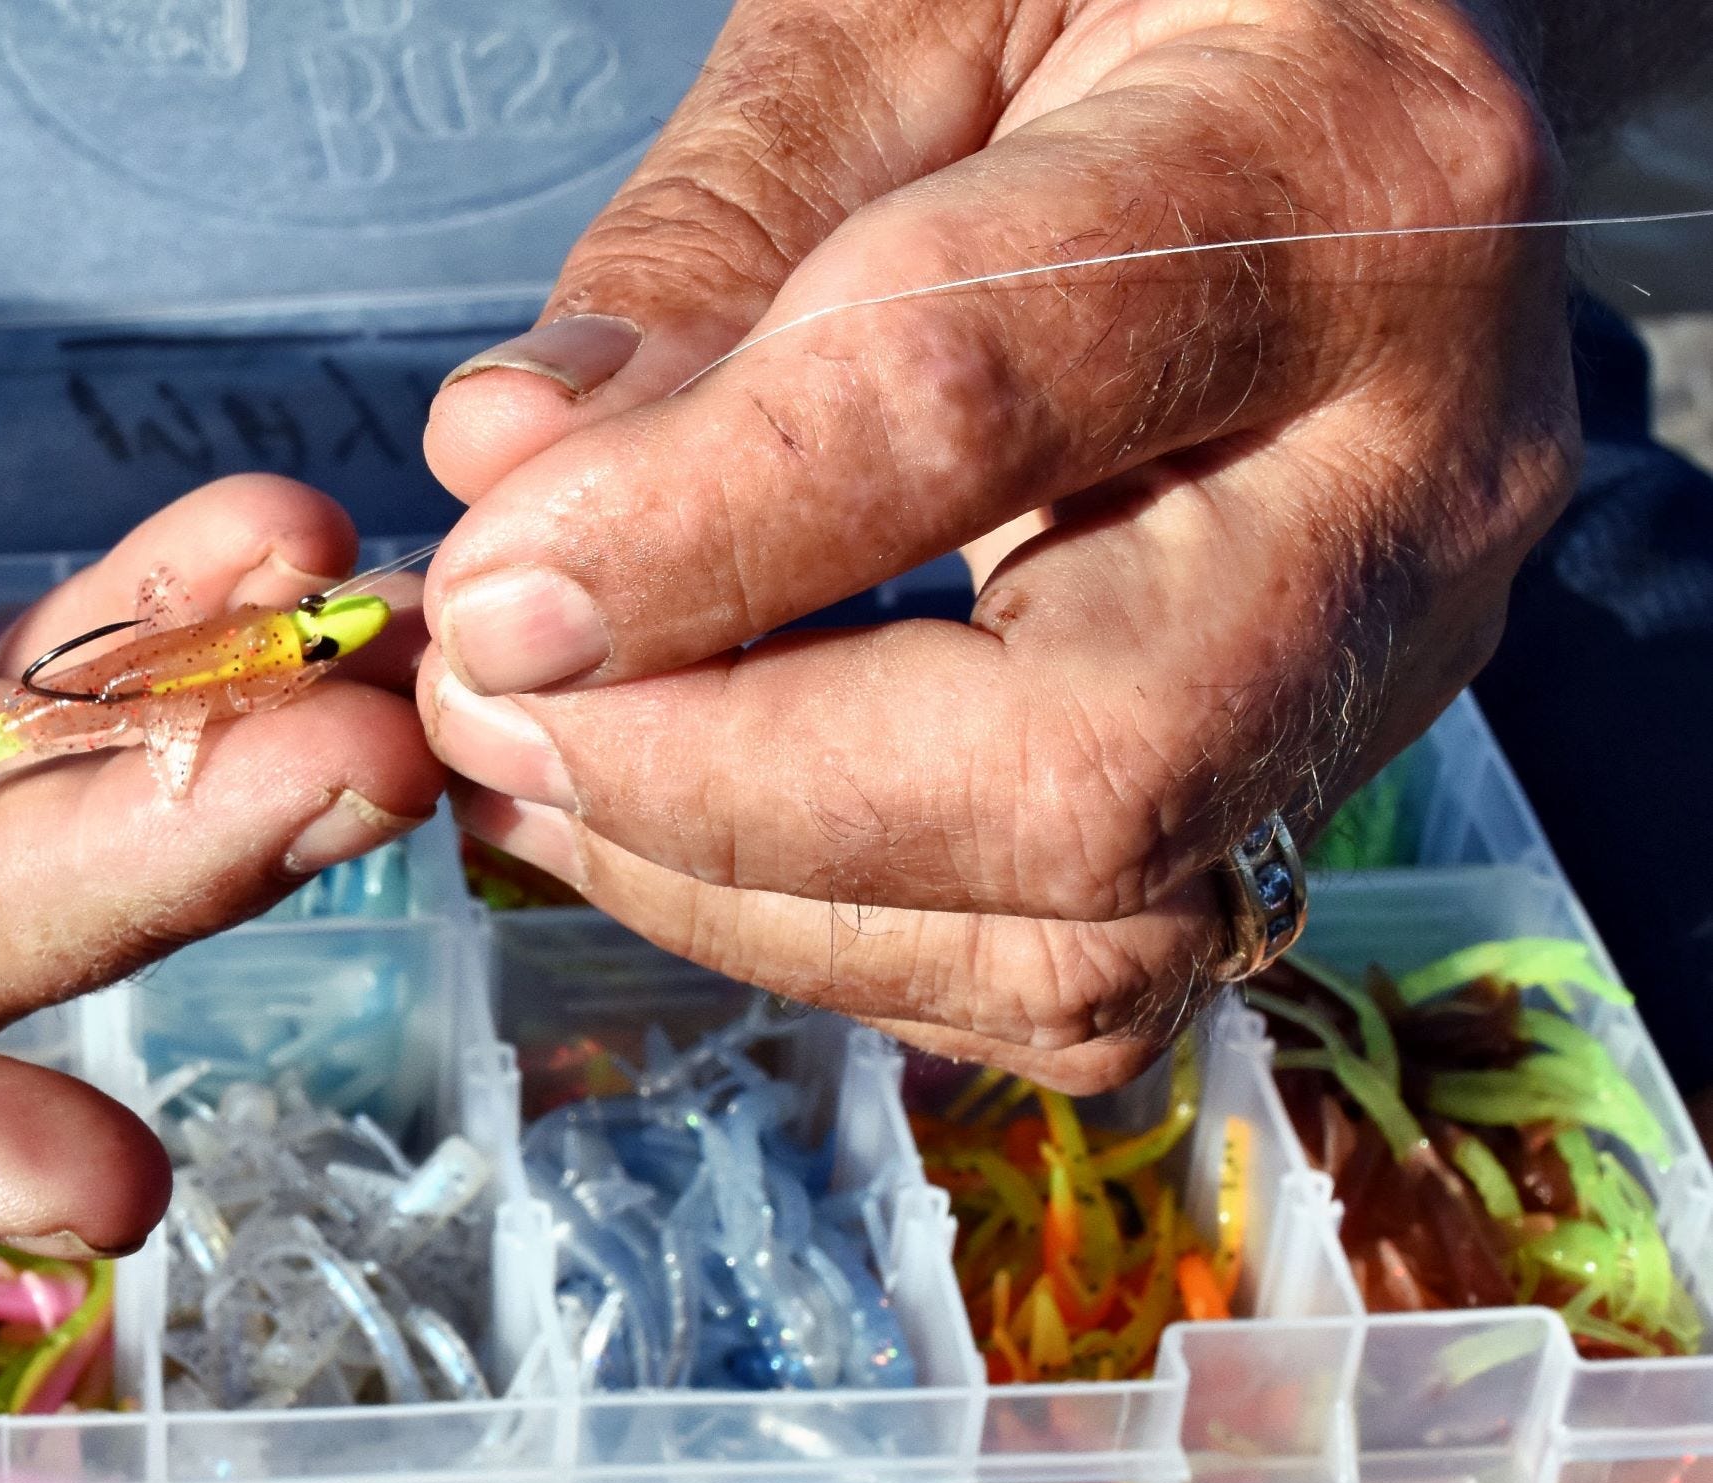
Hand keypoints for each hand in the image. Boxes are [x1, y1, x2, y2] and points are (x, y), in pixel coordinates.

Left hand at [420, 0, 1575, 1090]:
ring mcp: (1384, 661)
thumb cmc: (1114, 5)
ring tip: (538, 769)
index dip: (689, 535)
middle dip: (724, 788)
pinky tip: (670, 818)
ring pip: (1081, 931)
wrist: (1321, 91)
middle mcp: (1412, 471)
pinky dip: (831, 935)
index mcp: (1327, 180)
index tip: (486, 585)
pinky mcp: (1306, 778)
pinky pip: (1074, 970)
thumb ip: (716, 230)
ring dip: (746, 893)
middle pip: (1083, 770)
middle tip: (493, 711)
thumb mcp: (903, 15)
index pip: (971, 407)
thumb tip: (511, 474)